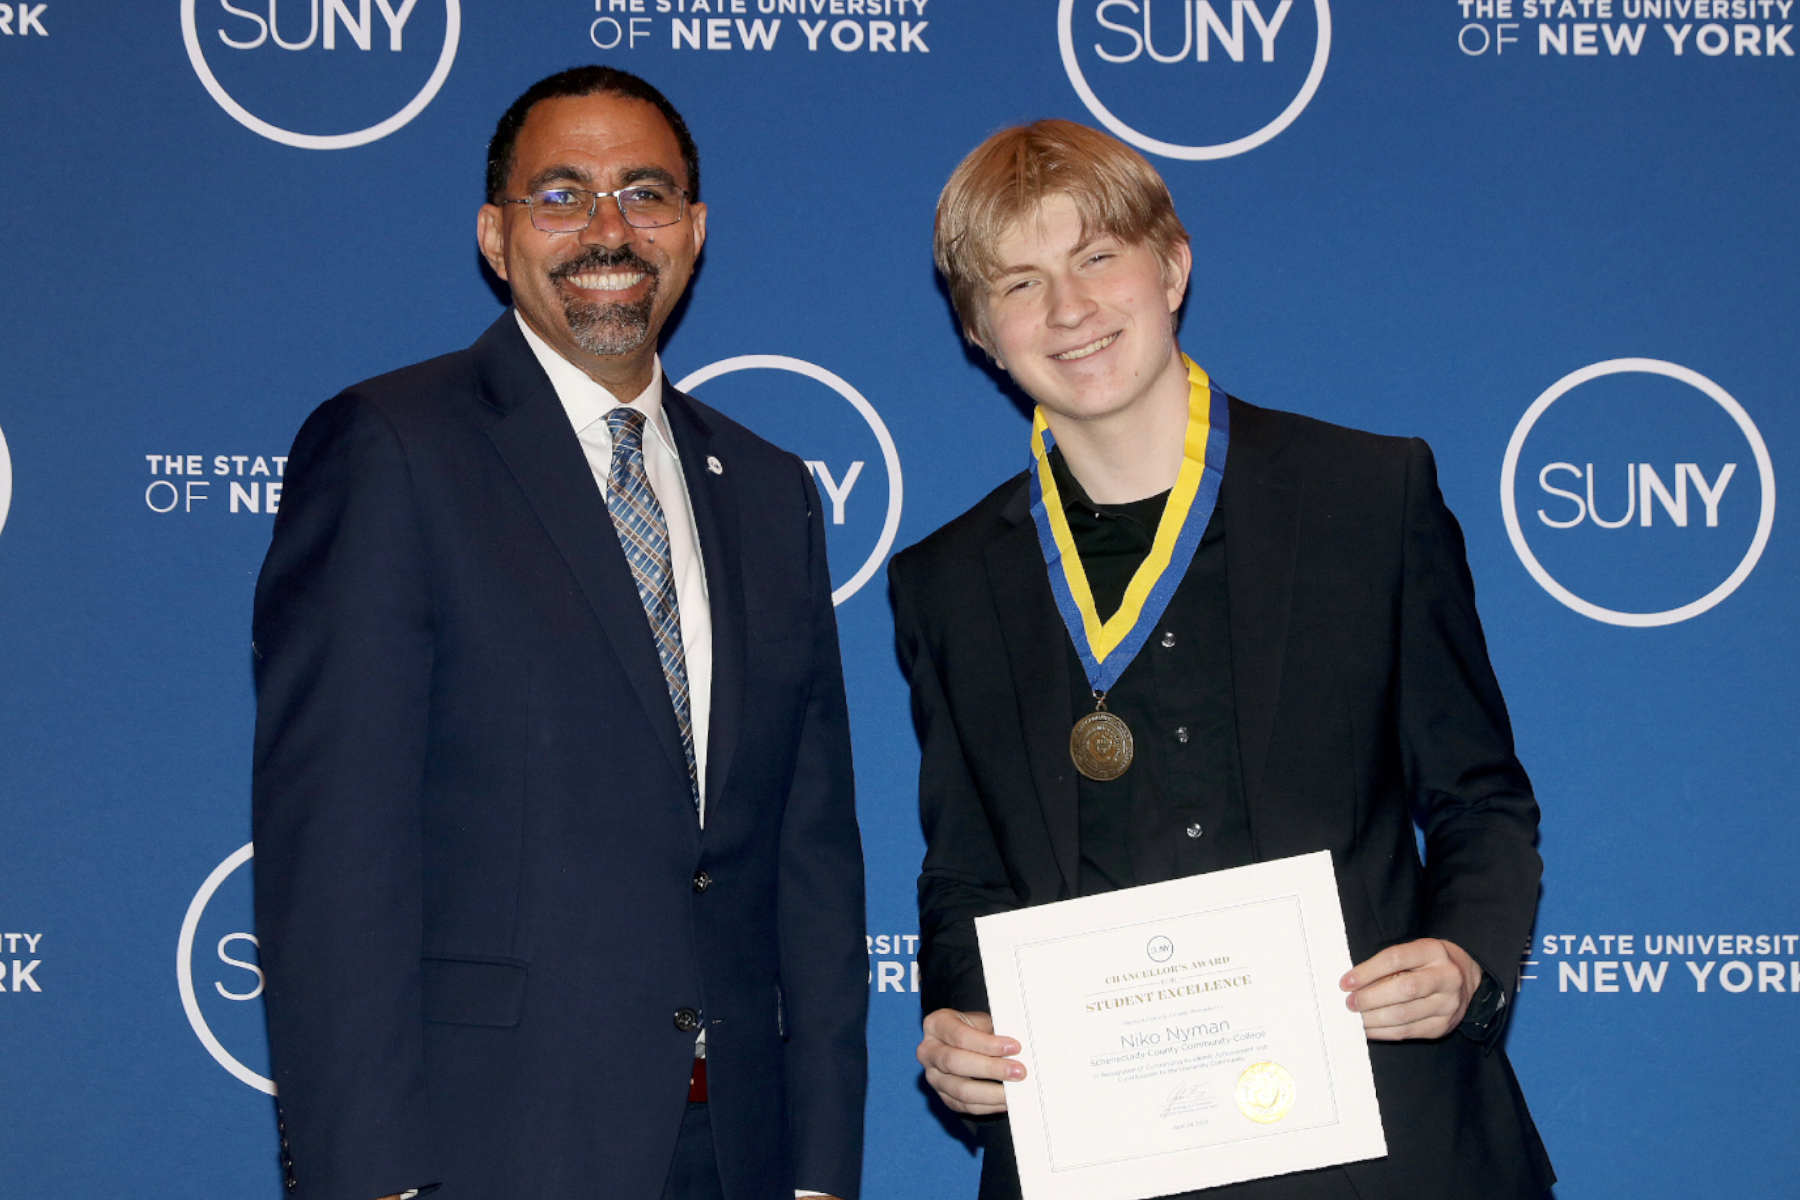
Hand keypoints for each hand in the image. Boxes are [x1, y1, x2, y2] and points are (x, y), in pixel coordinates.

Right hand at [917, 1008, 1024, 1115]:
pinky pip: (965, 1106)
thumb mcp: (980, 1021)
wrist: (960, 1042)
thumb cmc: (974, 1029)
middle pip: (956, 1063)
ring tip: (1014, 1091)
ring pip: (960, 1090)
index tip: (1015, 1047)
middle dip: (991, 1068)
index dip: (988, 1044)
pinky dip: (988, 1106)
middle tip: (1018, 1071)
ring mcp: (933, 1077)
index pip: (960, 1036)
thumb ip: (995, 1031)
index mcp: (936, 1025)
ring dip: (991, 1093)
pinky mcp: (943, 1097)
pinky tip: (1005, 1100)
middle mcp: (928, 1052)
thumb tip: (1019, 1047)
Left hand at [1341, 938, 1481, 1040]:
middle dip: (1370, 998)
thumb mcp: (1413, 953)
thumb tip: (1353, 984)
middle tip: (1349, 1003)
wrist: (1464, 976)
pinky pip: (1408, 1031)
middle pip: (1404, 989)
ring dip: (1373, 1018)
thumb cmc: (1428, 962)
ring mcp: (1448, 1004)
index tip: (1346, 982)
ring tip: (1355, 1017)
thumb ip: (1387, 966)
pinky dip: (1383, 1032)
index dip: (1367, 971)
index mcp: (1433, 951)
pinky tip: (1369, 1029)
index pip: (1396, 959)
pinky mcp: (1443, 1025)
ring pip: (1405, 1015)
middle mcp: (1446, 977)